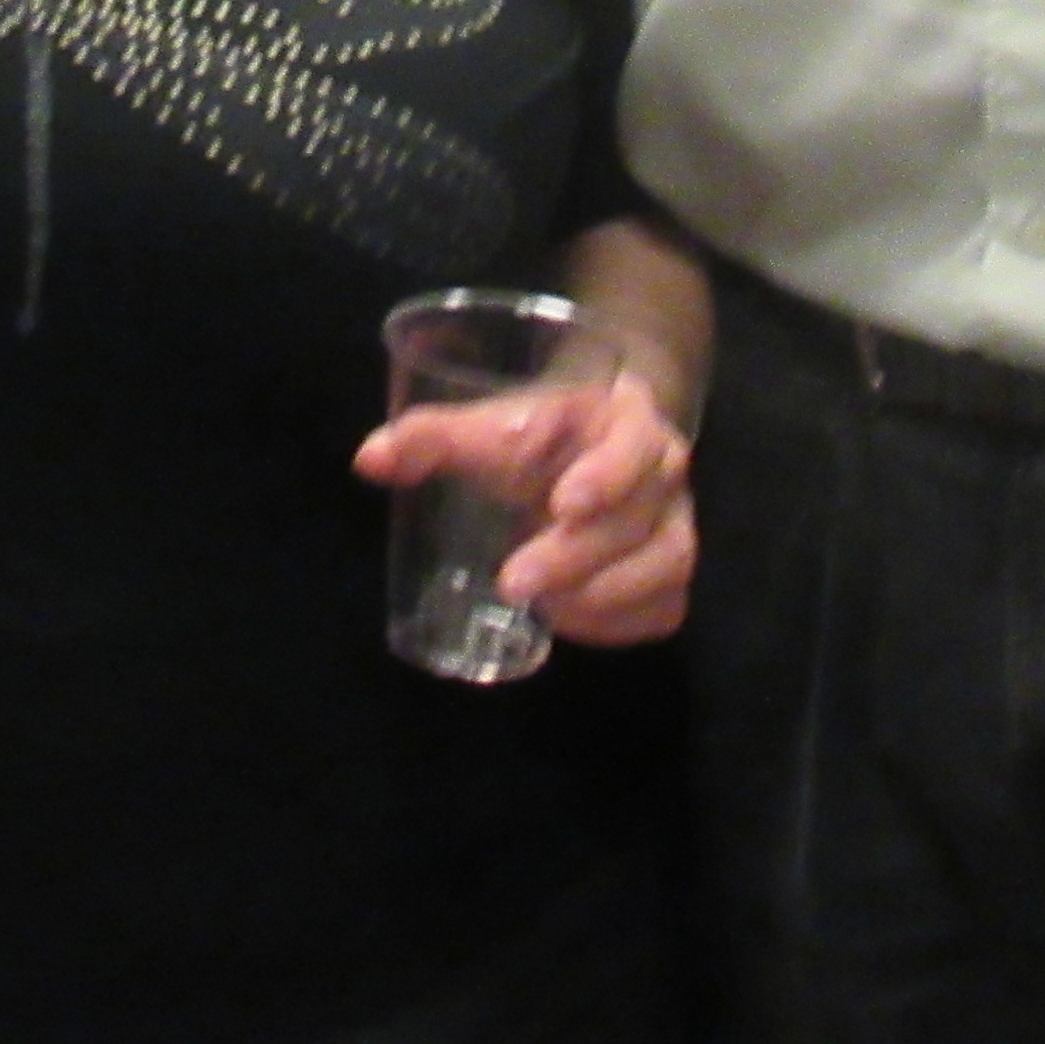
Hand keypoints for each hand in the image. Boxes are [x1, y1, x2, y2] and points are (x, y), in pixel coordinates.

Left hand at [351, 366, 696, 647]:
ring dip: (605, 596)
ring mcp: (676, 523)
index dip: (606, 476)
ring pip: (666, 566)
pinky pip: (663, 608)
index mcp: (625, 419)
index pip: (632, 445)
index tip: (563, 505)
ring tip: (543, 610)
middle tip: (514, 582)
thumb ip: (432, 436)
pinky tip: (570, 624)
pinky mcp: (670, 572)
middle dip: (577, 555)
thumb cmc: (536, 431)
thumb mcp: (491, 422)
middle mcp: (664, 471)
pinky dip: (620, 624)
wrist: (594, 441)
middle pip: (639, 518)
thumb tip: (368, 459)